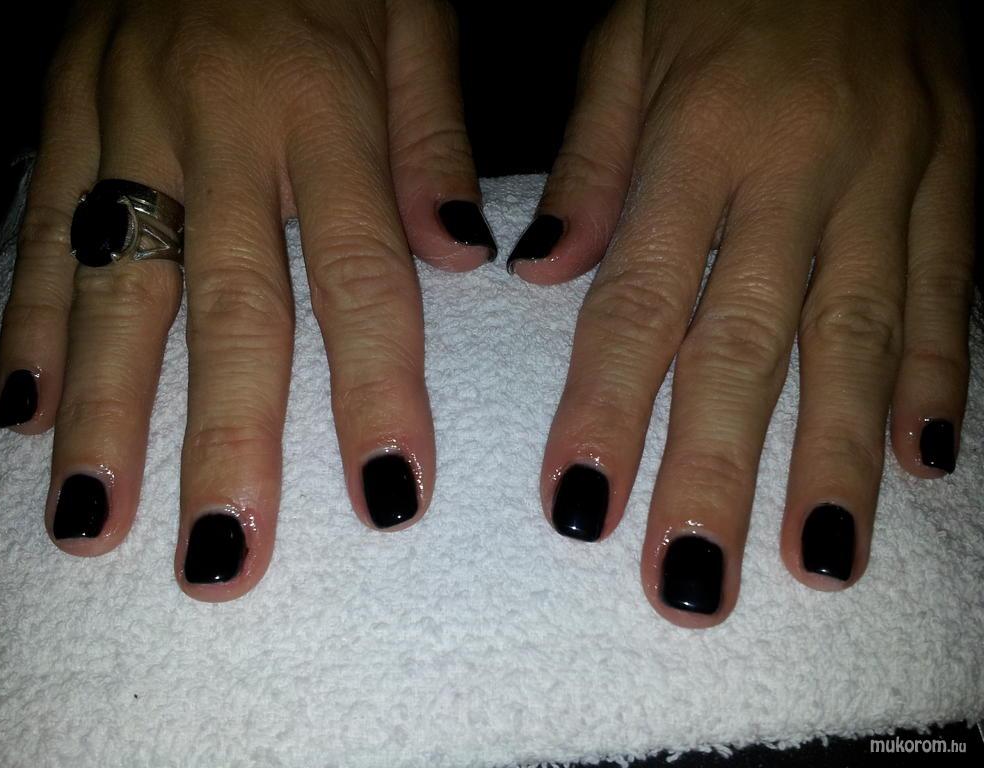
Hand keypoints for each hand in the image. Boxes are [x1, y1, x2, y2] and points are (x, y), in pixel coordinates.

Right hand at [0, 0, 492, 600]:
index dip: (377, 392)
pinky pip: (40, 229)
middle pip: (229, 309)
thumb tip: (465, 257)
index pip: (361, 279)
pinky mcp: (62, 110)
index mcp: (323, 109)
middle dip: (223, 440)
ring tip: (92, 523)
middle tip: (222, 555)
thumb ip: (431, 143)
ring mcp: (126, 120)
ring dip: (102, 415)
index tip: (388, 498)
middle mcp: (219, 125)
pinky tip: (20, 415)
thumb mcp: (413, 17)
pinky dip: (28, 325)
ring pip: (114, 286)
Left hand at [510, 0, 974, 625]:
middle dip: (717, 472)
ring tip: (816, 561)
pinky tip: (922, 466)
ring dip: (835, 461)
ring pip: (860, 339)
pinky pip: (952, 286)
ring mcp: (891, 176)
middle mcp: (796, 171)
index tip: (578, 506)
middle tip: (689, 581)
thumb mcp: (628, 39)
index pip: (640, 301)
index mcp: (700, 139)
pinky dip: (939, 379)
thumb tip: (541, 272)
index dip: (605, 409)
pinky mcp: (957, 172)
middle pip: (747, 346)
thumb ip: (591, 162)